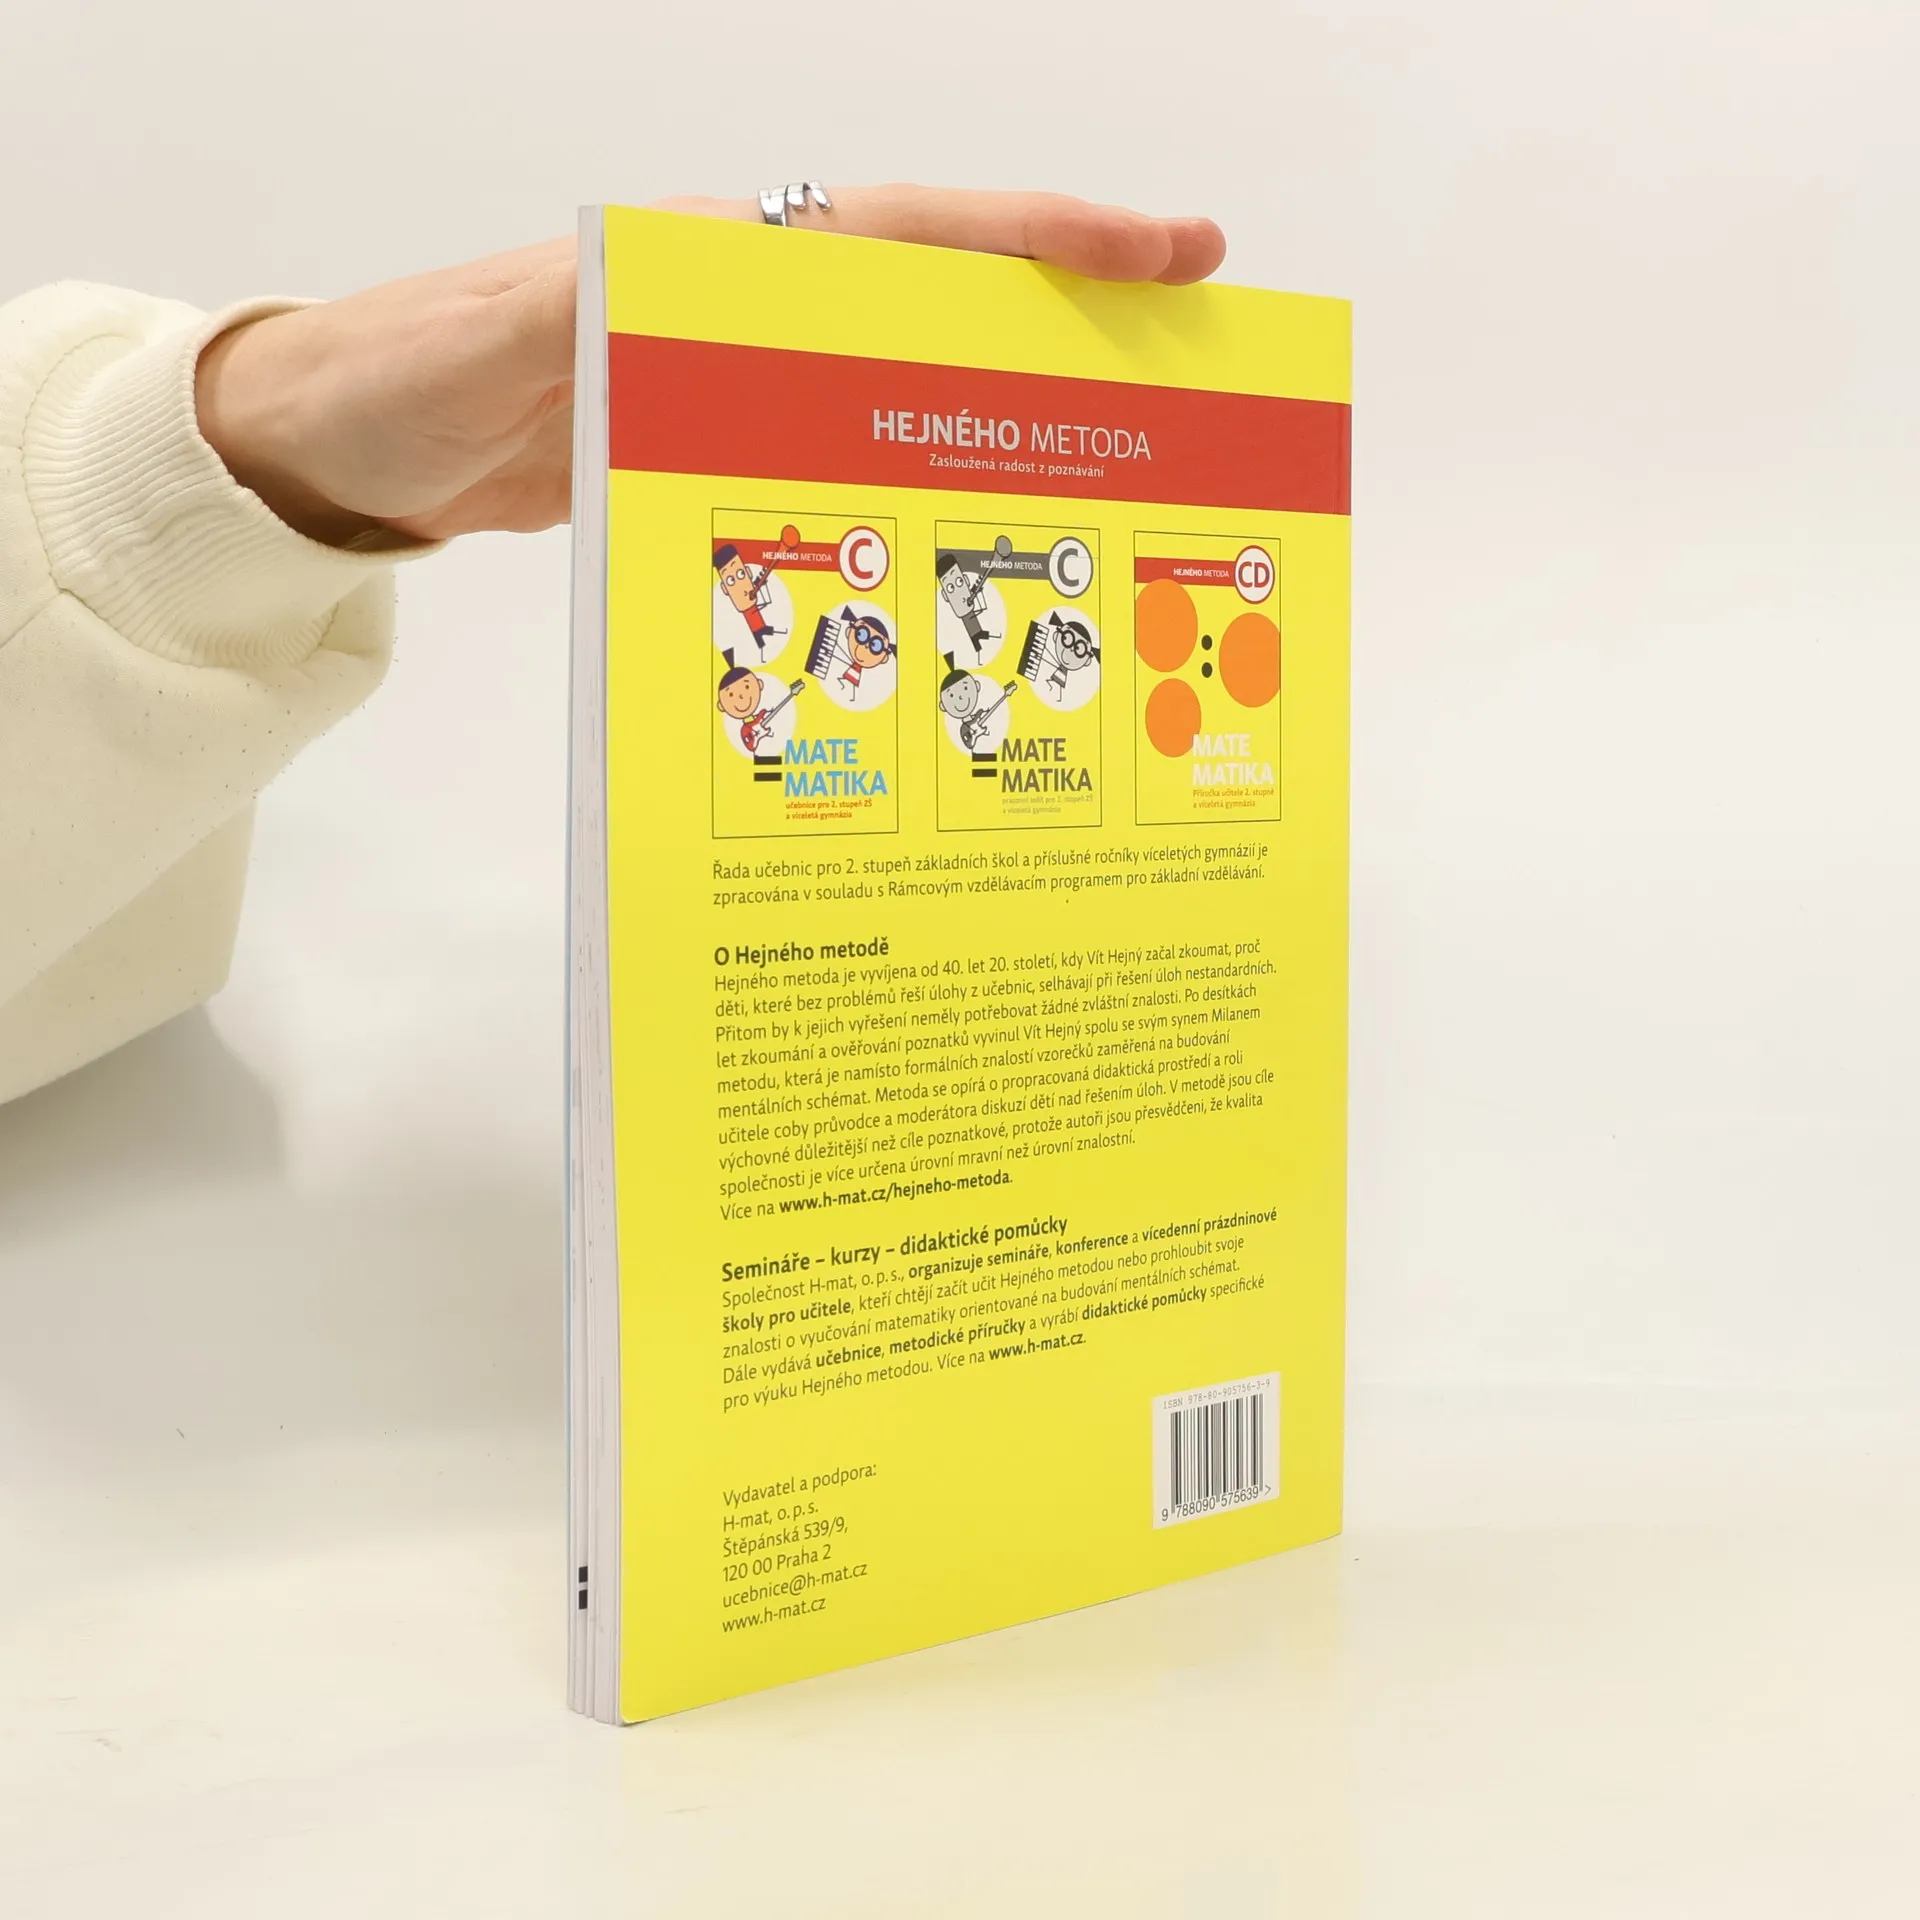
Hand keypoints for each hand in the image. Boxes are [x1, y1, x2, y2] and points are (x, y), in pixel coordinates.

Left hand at [194, 187, 1227, 545]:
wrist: (347, 446)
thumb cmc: (406, 374)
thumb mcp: (492, 342)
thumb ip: (582, 313)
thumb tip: (683, 278)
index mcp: (718, 263)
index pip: (911, 234)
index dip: (1040, 241)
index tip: (1163, 252)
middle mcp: (750, 313)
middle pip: (944, 301)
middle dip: (1072, 318)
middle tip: (1194, 355)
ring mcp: (741, 384)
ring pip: (907, 380)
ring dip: (1010, 405)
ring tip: (1121, 450)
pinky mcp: (720, 450)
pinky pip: (845, 452)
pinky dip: (917, 478)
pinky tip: (965, 532)